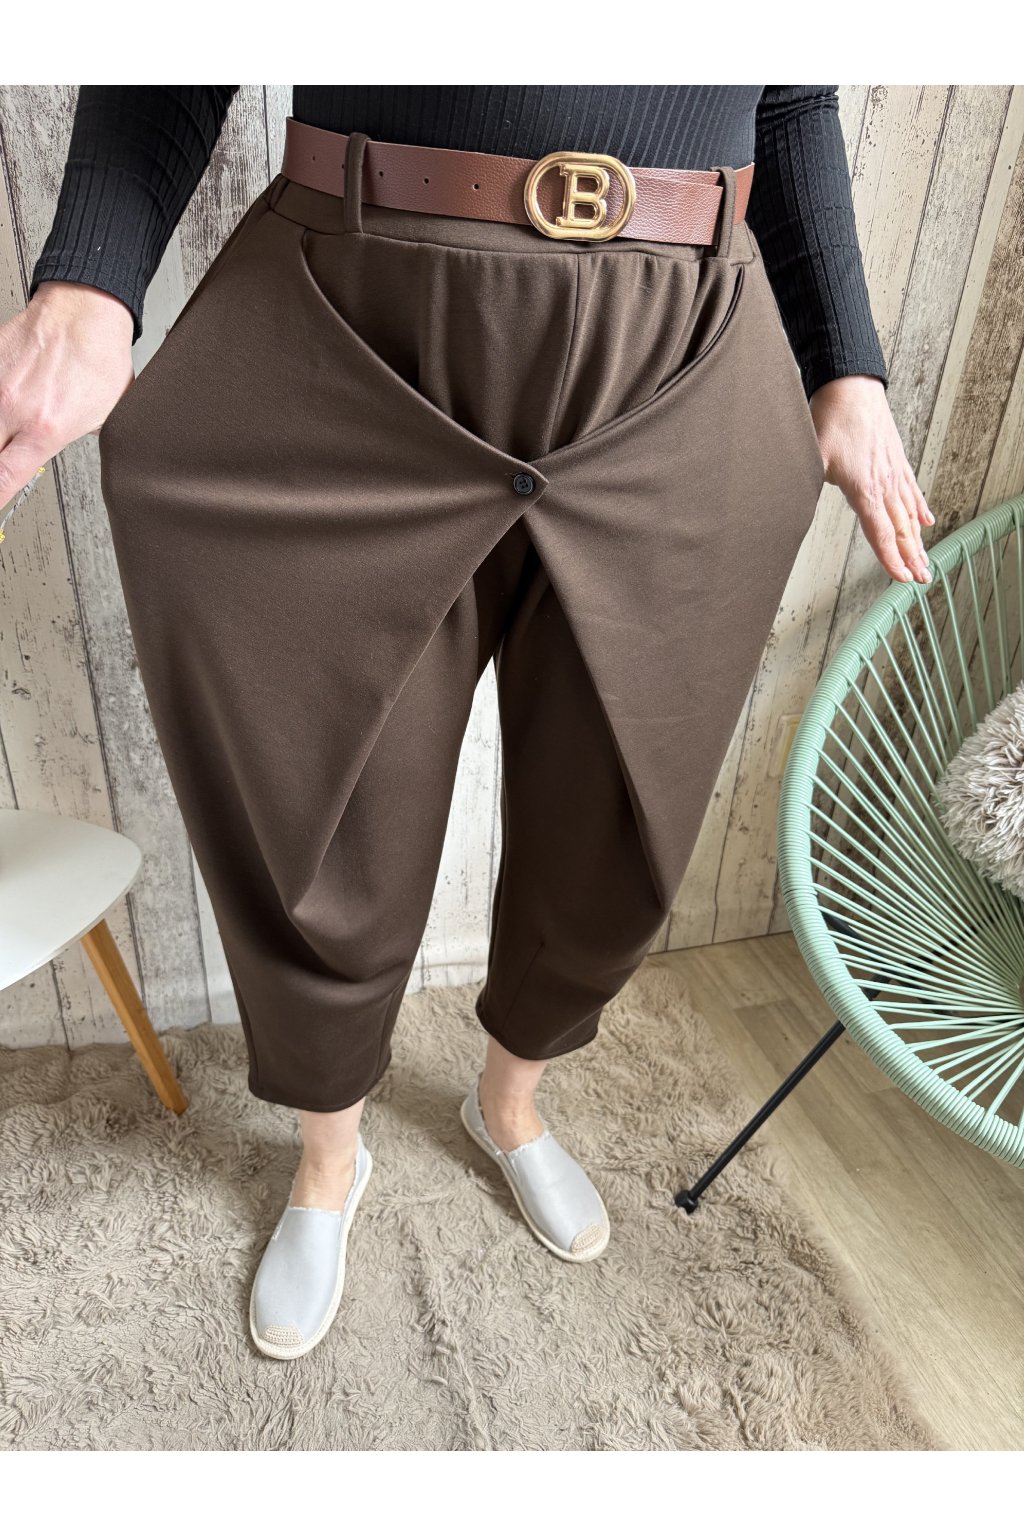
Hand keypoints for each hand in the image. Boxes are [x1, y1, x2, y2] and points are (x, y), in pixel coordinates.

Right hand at [0, 280, 134, 514]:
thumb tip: (72, 448)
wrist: (84, 309)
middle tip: (2, 469)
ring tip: (8, 437)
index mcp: (45, 430)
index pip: (5, 479)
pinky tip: (7, 407)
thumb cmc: (98, 358)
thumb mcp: (102, 416)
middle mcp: (13, 410)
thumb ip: (76, 438)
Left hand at [809, 374, 934, 584]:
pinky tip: (926, 521)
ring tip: (926, 561)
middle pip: (901, 528)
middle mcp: (885, 482)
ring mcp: (893, 470)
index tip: (902, 579)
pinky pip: (911, 489)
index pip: (881, 532)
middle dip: (912, 557)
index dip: (891, 559)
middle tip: (922, 580)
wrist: (851, 383)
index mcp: (865, 488)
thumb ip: (803, 484)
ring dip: (918, 540)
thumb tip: (784, 508)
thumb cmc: (831, 417)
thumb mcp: (811, 456)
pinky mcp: (895, 458)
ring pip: (909, 512)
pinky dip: (919, 508)